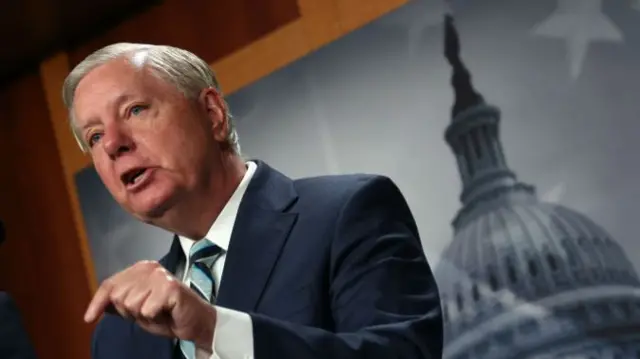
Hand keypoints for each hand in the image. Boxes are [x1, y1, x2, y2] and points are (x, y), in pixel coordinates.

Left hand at [84, 260, 215, 350]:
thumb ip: (119, 303)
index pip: (110, 285)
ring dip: (144, 316)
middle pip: (119, 297)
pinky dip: (155, 318)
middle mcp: (149, 268)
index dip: (97, 303)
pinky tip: (166, 313)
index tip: (88, 319)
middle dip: (130, 312)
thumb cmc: (167, 315)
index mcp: (140, 269)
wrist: (195, 322)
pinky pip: (147, 310)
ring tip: (159, 312)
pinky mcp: (170, 287)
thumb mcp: (137, 310)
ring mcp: (160, 276)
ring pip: (132, 305)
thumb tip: (100, 304)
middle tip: (150, 312)